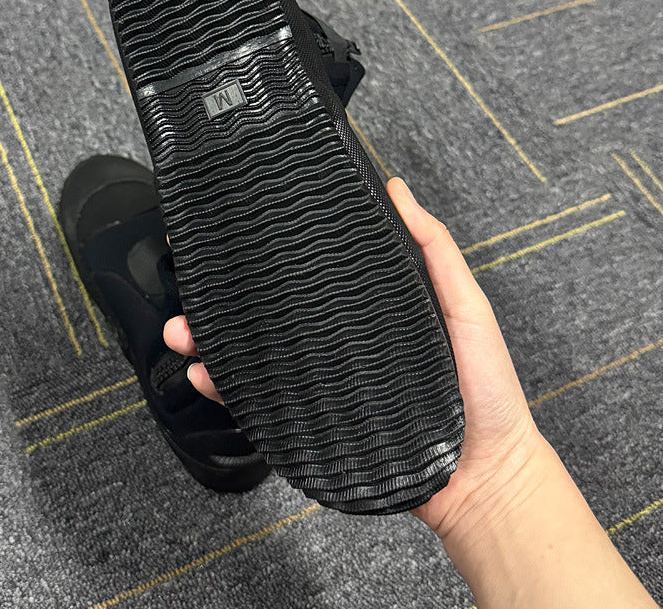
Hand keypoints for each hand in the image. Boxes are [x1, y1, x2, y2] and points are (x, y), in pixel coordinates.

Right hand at [164, 179, 655, 606]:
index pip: (305, 274)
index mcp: (363, 307)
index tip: (234, 232)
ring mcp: (319, 381)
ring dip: (210, 340)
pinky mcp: (312, 421)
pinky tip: (206, 376)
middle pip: (266, 313)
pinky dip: (227, 390)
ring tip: (184, 329)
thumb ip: (435, 252)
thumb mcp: (464, 307)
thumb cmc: (482, 388)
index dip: (267, 255)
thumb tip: (398, 190)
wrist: (482, 476)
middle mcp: (334, 340)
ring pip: (253, 354)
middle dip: (221, 297)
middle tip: (191, 280)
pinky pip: (260, 403)